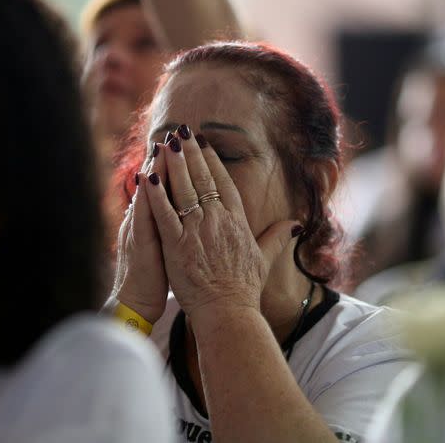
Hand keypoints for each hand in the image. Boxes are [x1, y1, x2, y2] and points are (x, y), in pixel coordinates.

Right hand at [112, 144, 169, 323]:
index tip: (191, 144)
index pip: (169, 187)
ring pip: (147, 194)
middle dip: (168, 159)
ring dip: (154, 170)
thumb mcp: (168, 246)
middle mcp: (146, 219)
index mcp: (158, 219)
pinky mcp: (138, 243)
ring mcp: (139, 228)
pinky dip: (144, 198)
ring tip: (162, 147)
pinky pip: (140, 217)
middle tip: (177, 134)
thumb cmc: (155, 277)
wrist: (135, 303)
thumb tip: (183, 207)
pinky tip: (145, 180)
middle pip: (158, 183)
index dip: (179, 166)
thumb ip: (173, 224)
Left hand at [142, 125, 299, 320]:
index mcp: (237, 221)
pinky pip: (164, 214)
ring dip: (174, 165)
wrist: (229, 311)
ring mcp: (197, 231)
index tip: (204, 143)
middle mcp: (218, 221)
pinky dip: (155, 195)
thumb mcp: (265, 258)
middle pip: (203, 180)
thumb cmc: (245, 288)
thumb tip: (296, 224)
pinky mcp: (177, 245)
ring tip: (166, 143)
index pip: (224, 183)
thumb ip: (278, 237)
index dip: (212, 161)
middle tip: (182, 132)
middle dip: (191, 154)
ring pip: (183, 190)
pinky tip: (147, 176)